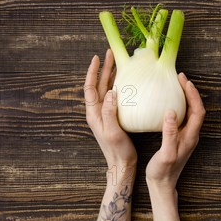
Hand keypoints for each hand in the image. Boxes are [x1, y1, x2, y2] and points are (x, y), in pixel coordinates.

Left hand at [84, 49, 136, 168]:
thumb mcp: (113, 131)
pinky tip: (128, 83)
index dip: (93, 72)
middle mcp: (99, 112)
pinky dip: (120, 87)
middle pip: (100, 85)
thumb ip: (110, 112)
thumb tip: (112, 92)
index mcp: (94, 114)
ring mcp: (107, 115)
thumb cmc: (117, 151)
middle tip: (112, 54)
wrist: (122, 165)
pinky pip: (116, 98)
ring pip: (108, 90)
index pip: (91, 88)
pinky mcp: (116, 118)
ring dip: (112, 76)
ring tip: (120, 64)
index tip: (98, 57)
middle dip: (105, 69)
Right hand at [146, 72, 205, 197]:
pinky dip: (178, 106)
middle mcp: (191, 135)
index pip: (197, 110)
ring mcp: (186, 136)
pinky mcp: (179, 138)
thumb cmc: (163, 172)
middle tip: (179, 77)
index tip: (184, 81)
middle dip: (190, 91)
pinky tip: (167, 102)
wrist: (162, 186)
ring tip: (175, 85)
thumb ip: (170, 133)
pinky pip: (182, 117)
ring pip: (190, 112)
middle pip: (196, 108)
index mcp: (191, 137)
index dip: (193, 94)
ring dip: (185, 97)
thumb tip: (171, 112)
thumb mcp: (166, 153)